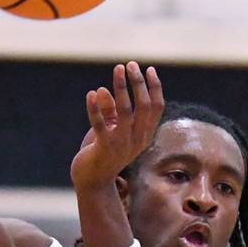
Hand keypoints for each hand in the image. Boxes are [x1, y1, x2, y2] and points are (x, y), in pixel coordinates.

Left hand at [70, 62, 165, 189]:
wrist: (93, 182)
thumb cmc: (103, 153)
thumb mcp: (110, 129)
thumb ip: (110, 112)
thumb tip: (103, 89)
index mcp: (144, 134)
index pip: (156, 108)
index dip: (155, 87)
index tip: (148, 69)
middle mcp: (137, 139)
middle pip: (144, 106)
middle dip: (138, 83)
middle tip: (130, 65)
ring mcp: (121, 144)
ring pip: (126, 111)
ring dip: (121, 87)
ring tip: (118, 69)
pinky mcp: (104, 147)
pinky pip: (100, 124)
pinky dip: (95, 108)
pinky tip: (91, 94)